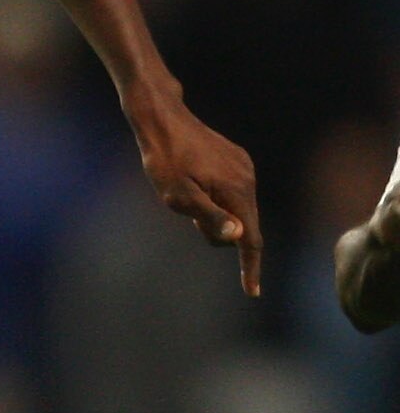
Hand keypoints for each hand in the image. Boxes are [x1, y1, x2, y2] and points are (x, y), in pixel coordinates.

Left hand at [130, 93, 261, 296]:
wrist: (161, 119)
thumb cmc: (164, 160)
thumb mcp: (179, 196)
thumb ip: (210, 218)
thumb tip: (239, 237)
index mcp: (237, 191)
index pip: (250, 240)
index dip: (249, 268)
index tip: (252, 292)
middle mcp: (248, 178)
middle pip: (242, 226)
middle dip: (219, 230)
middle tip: (187, 214)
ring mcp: (244, 167)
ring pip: (236, 209)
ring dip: (215, 213)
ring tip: (187, 193)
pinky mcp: (236, 160)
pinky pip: (231, 193)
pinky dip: (216, 199)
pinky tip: (195, 183)